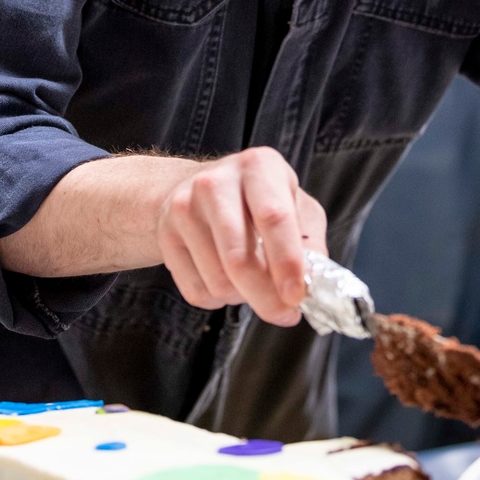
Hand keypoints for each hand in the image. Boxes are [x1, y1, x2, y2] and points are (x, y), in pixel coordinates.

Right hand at [156, 147, 326, 326]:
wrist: (203, 189)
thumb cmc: (259, 200)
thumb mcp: (296, 205)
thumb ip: (311, 242)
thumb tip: (313, 283)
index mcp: (259, 166)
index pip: (274, 218)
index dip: (287, 262)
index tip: (296, 296)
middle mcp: (216, 182)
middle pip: (239, 258)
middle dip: (266, 297)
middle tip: (283, 313)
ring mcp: (185, 208)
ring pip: (218, 281)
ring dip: (243, 297)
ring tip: (253, 283)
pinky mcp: (166, 235)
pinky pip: (196, 291)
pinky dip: (218, 300)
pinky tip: (227, 280)